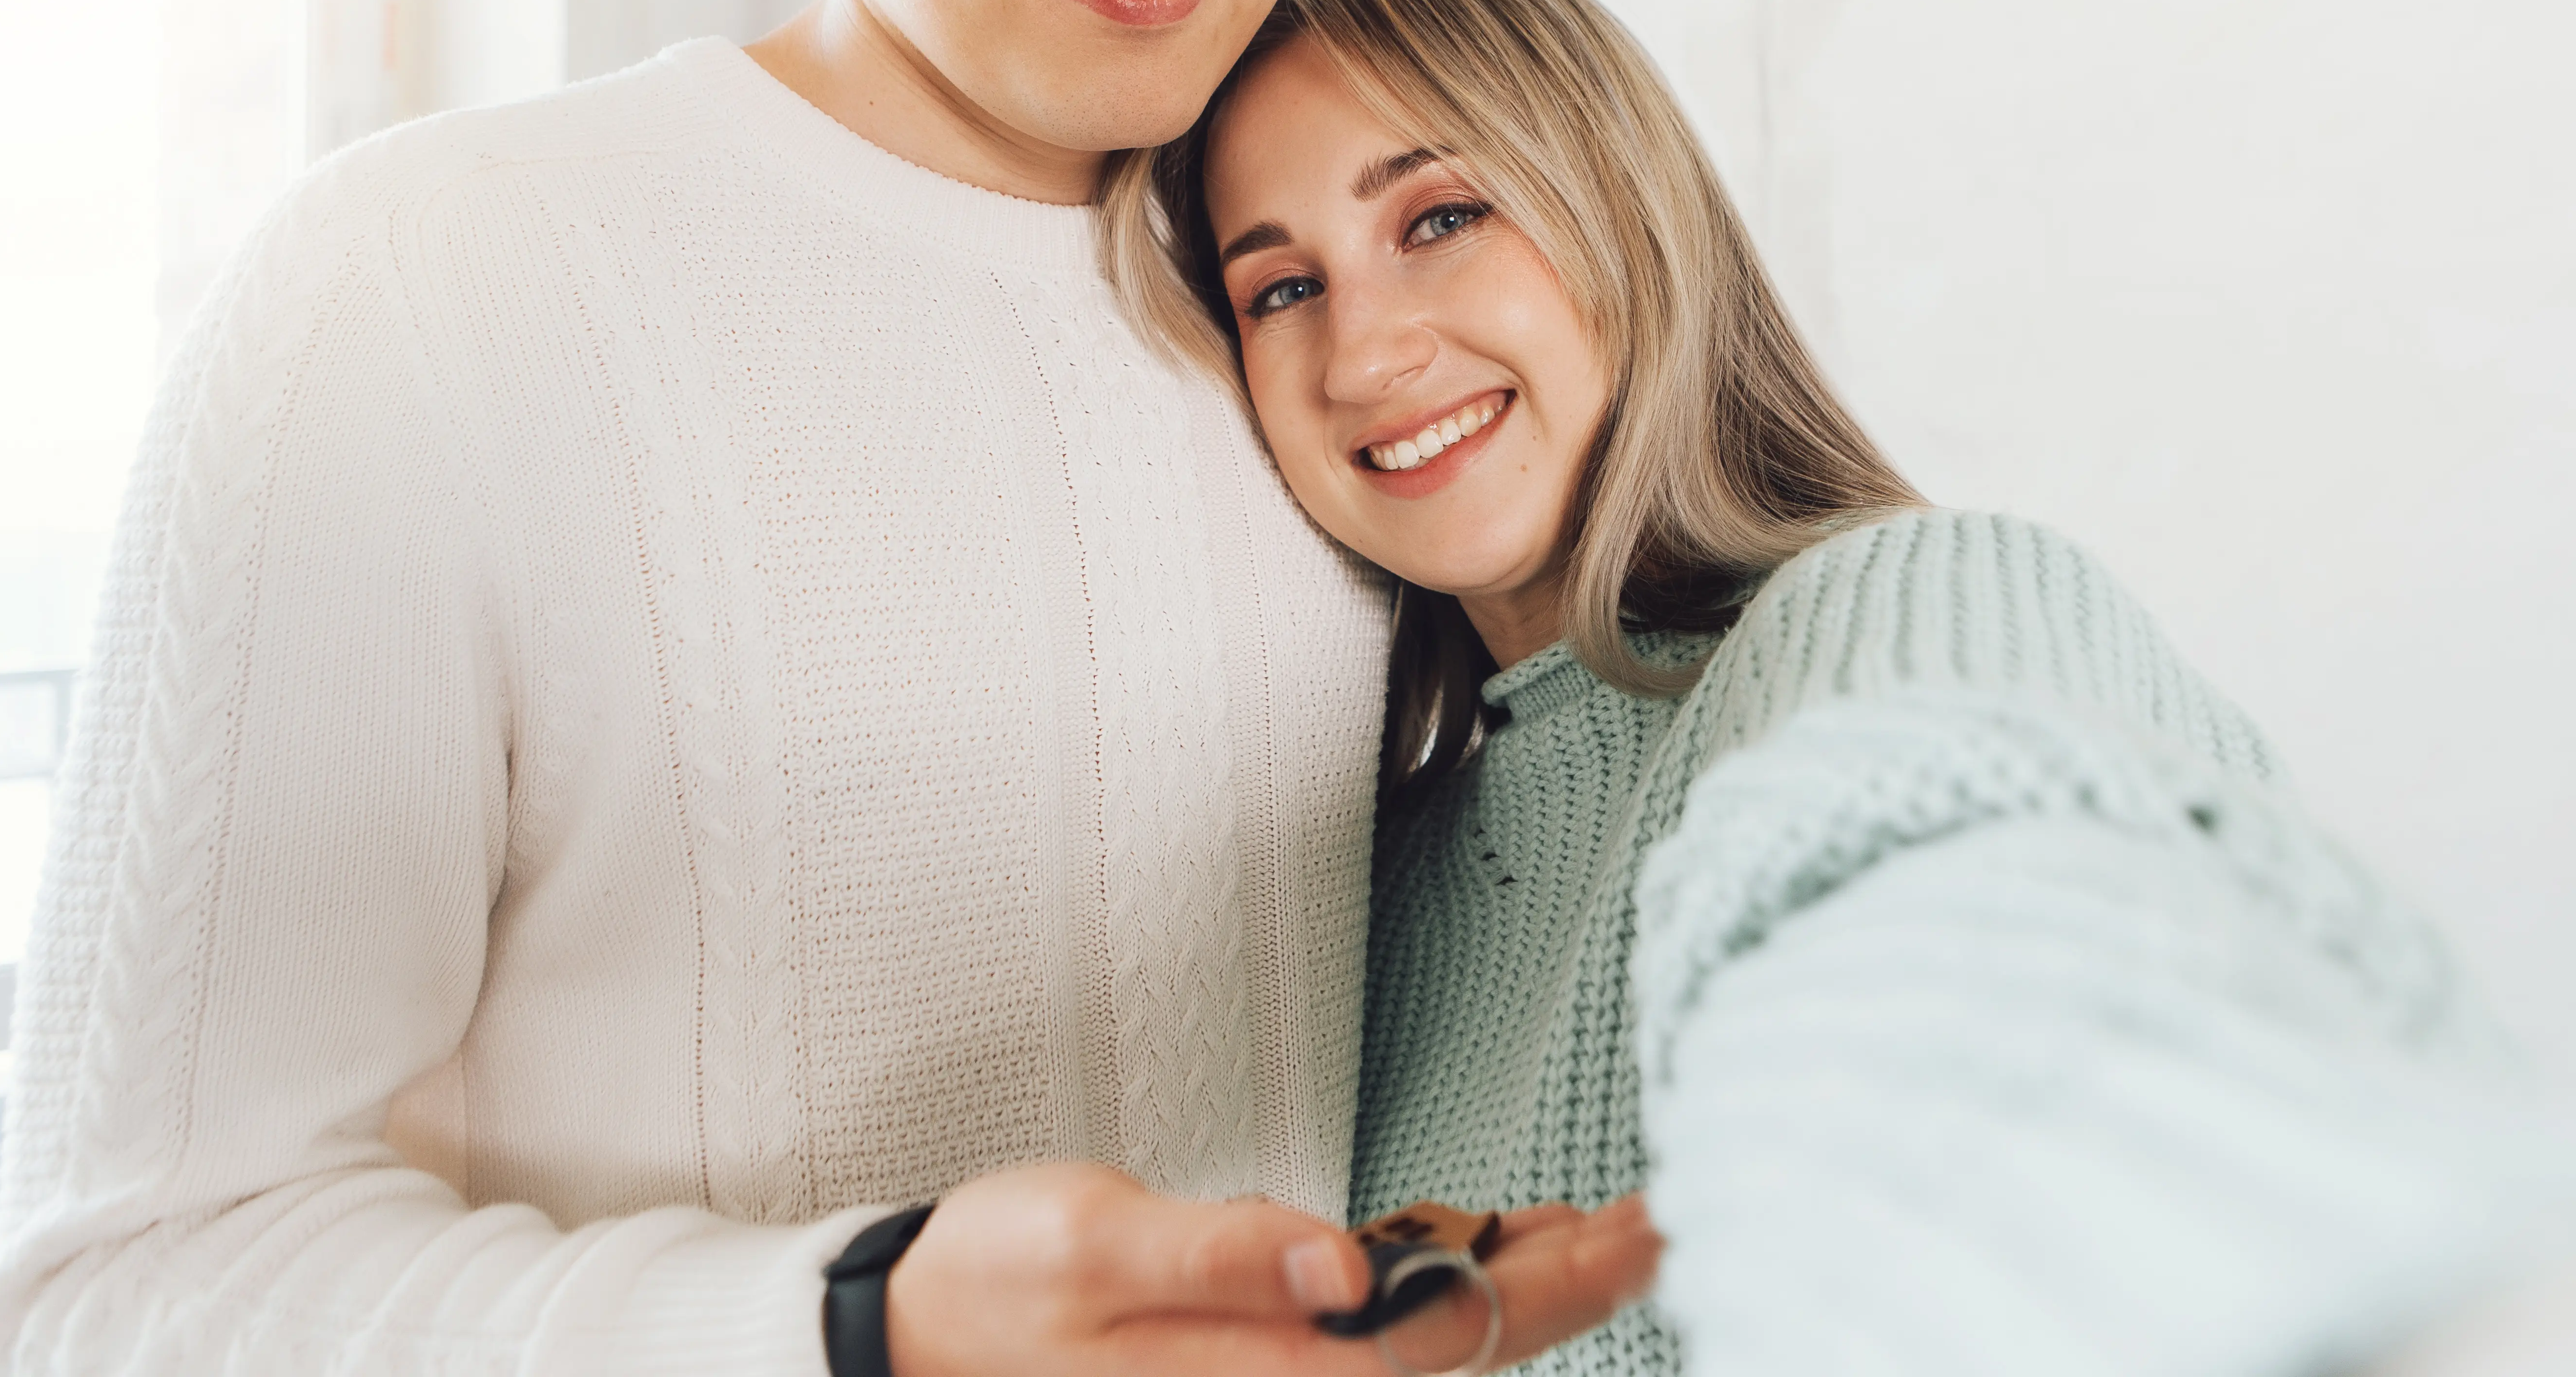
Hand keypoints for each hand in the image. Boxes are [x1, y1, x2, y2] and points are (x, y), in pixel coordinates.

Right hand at [883, 1162, 1659, 1376]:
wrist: (917, 1333)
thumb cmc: (996, 1291)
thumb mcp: (1092, 1246)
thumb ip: (1220, 1253)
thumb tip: (1338, 1260)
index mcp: (1270, 1375)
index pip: (1457, 1334)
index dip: (1563, 1280)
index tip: (1644, 1227)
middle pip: (1472, 1350)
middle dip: (1573, 1281)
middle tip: (1658, 1214)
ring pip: (1440, 1347)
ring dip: (1522, 1283)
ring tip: (1602, 1224)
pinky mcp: (1265, 1358)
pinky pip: (1388, 1335)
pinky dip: (1450, 1281)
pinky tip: (1486, 1238)